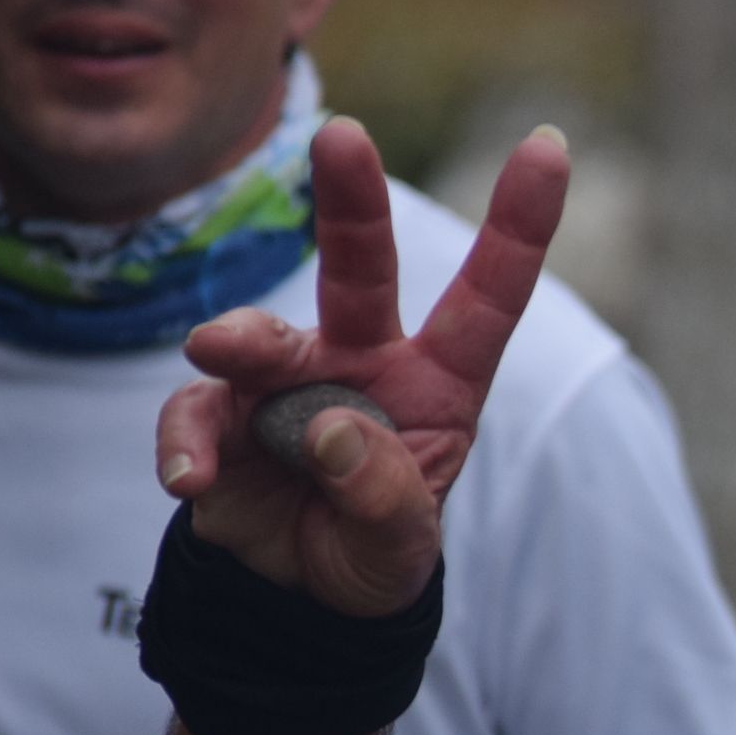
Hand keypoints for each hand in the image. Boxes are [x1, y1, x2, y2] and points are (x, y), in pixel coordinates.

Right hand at [153, 119, 569, 617]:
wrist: (298, 598)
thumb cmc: (373, 552)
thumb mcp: (401, 548)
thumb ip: (382, 498)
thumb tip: (327, 429)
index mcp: (439, 382)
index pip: (487, 299)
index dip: (519, 227)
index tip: (549, 147)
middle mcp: (364, 361)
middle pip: (361, 268)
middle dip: (353, 200)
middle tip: (341, 135)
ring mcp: (287, 381)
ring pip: (264, 337)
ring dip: (241, 339)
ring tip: (215, 353)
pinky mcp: (220, 415)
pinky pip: (196, 410)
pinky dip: (186, 440)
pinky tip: (190, 479)